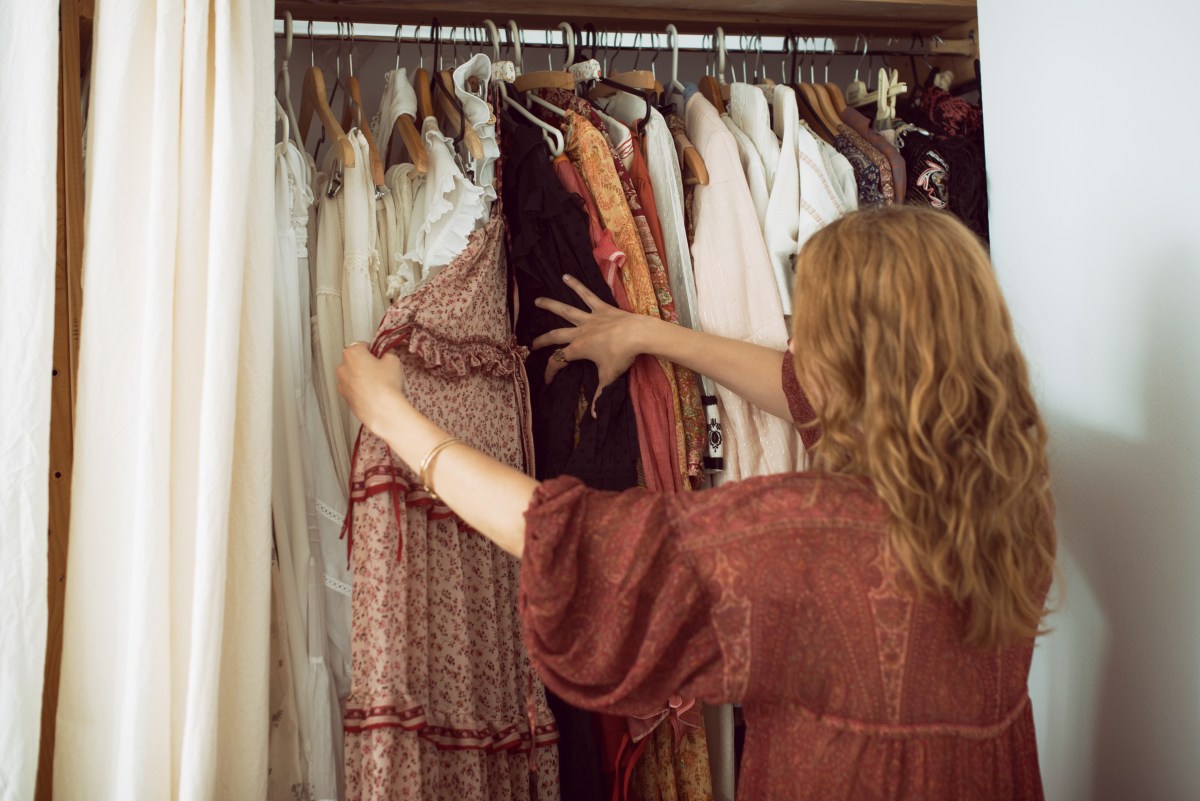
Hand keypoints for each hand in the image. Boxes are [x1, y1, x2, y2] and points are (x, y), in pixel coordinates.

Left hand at [336, 342, 406, 433]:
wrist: (382, 411)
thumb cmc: (386, 386)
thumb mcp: (394, 361)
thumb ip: (387, 355)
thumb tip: (385, 357)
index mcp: (352, 353)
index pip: (361, 345)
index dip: (372, 349)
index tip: (379, 355)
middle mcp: (342, 367)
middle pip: (354, 360)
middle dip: (364, 363)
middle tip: (379, 369)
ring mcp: (342, 384)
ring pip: (352, 375)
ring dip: (361, 377)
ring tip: (377, 384)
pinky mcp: (345, 398)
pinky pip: (352, 389)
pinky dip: (360, 390)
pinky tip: (373, 394)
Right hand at [531, 274, 649, 400]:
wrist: (639, 334)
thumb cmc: (623, 356)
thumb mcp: (609, 378)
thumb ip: (599, 396)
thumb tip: (593, 417)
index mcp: (578, 349)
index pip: (558, 361)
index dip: (550, 372)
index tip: (547, 380)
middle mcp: (579, 332)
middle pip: (555, 335)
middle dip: (541, 340)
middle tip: (531, 342)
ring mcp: (589, 318)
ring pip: (565, 310)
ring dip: (550, 305)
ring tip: (537, 300)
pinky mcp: (601, 308)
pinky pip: (587, 295)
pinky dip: (577, 285)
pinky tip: (566, 276)